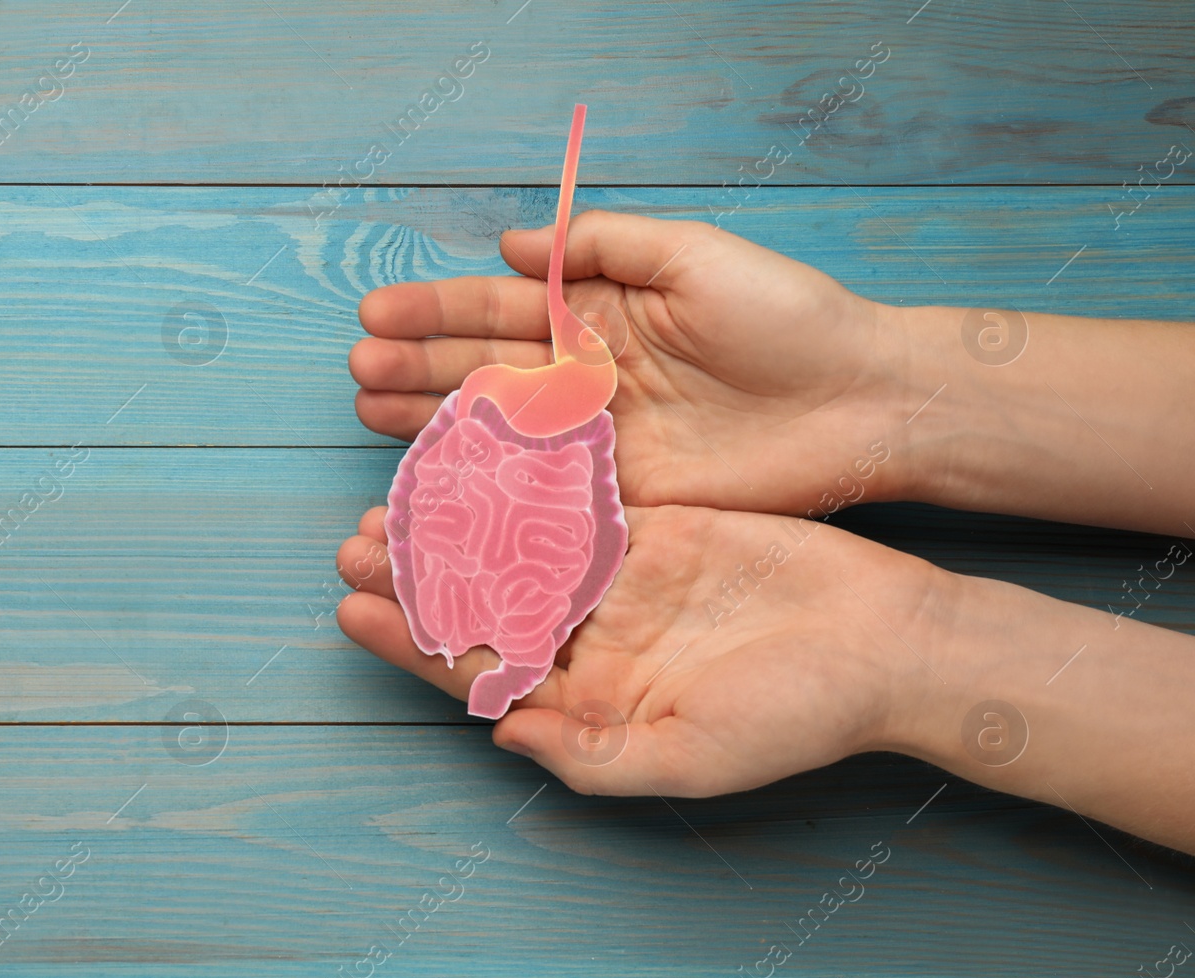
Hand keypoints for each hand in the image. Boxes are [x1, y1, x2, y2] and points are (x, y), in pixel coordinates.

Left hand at [337, 502, 950, 795]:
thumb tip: (500, 736)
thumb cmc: (796, 715)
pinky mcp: (654, 528)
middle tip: (354, 542)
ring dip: (456, 527)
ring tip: (393, 498)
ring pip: (516, 549)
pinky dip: (524, 483)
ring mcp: (621, 582)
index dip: (416, 644)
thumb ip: (590, 757)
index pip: (481, 672)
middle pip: (484, 605)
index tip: (355, 612)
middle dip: (417, 578)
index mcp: (589, 700)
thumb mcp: (691, 759)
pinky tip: (474, 458)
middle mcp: (594, 641)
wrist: (885, 642)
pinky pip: (574, 502)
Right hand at [352, 210, 941, 517]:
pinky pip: (539, 486)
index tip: (376, 313)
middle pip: (485, 368)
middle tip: (358, 371)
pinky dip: (485, 482)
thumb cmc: (785, 317)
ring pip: (500, 428)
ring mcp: (599, 435)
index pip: (501, 309)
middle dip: (418, 367)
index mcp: (601, 312)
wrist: (858, 403)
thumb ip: (603, 247)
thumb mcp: (693, 255)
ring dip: (434, 420)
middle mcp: (589, 373)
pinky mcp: (618, 492)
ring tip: (371, 412)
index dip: (436, 311)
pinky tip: (433, 475)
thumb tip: (513, 245)